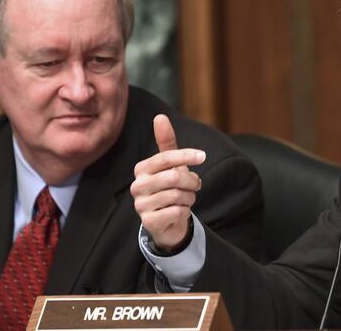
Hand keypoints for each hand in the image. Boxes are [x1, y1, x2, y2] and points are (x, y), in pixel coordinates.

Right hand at [131, 114, 205, 251]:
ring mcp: (141, 205)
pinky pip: (177, 212)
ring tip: (186, 199)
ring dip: (190, 198)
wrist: (167, 222)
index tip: (202, 156)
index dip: (186, 155)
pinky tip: (180, 211)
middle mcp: (137, 186)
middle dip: (192, 181)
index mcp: (142, 169)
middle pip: (174, 177)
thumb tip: (160, 117)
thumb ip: (167, 142)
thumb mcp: (171, 165)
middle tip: (196, 185)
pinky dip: (185, 211)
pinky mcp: (148, 222)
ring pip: (178, 196)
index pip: (165, 158)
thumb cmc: (169, 189)